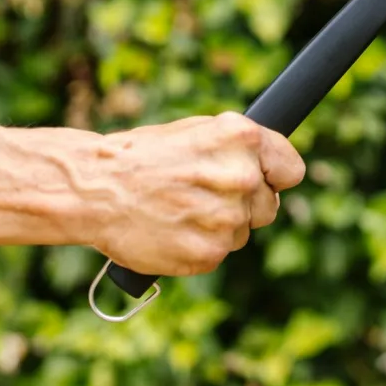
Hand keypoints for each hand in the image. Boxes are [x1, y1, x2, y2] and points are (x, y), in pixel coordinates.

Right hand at [87, 112, 305, 275]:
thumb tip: (268, 169)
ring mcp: (228, 219)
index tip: (264, 179)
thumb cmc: (141, 156)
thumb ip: (238, 150)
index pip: (292, 170)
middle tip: (203, 195)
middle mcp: (242, 178)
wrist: (94, 189)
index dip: (276, 176)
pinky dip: (200, 245)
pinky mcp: (210, 253)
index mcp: (242, 139)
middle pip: (268, 206)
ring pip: (242, 231)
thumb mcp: (195, 133)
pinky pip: (219, 252)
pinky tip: (172, 229)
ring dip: (219, 225)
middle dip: (244, 204)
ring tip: (179, 209)